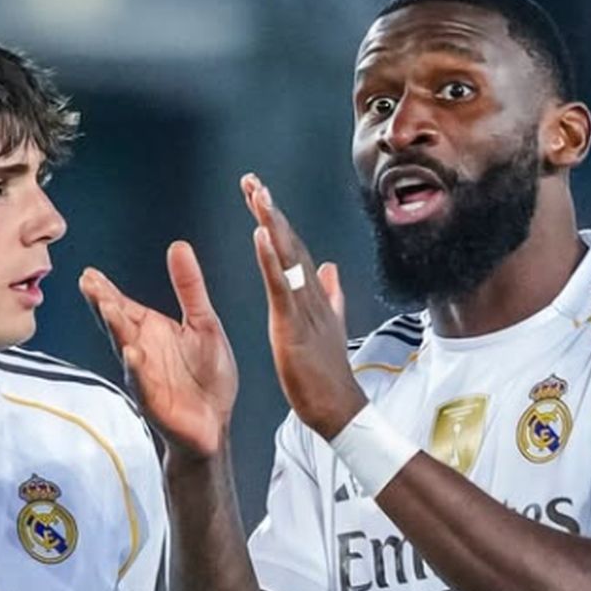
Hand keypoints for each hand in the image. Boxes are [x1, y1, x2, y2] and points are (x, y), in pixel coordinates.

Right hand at [81, 242, 238, 460]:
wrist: (215, 422)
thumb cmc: (207, 376)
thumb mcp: (204, 322)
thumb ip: (189, 287)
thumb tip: (179, 247)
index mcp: (151, 330)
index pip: (123, 305)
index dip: (106, 290)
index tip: (91, 274)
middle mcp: (141, 349)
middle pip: (118, 322)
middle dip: (103, 303)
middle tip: (89, 284)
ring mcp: (144, 374)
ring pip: (125, 347)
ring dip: (116, 329)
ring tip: (108, 308)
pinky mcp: (153, 399)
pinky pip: (142, 381)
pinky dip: (136, 367)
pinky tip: (132, 353)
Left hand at [241, 173, 365, 439]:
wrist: (339, 409)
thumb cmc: (328, 374)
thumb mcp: (326, 328)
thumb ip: (330, 296)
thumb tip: (329, 268)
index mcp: (313, 296)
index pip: (293, 250)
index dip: (276, 222)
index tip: (259, 196)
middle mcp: (310, 294)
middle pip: (289, 244)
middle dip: (270, 211)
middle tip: (251, 181)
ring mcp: (304, 308)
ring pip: (287, 257)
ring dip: (272, 223)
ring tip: (257, 195)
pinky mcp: (294, 325)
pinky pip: (282, 286)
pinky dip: (271, 258)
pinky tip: (261, 235)